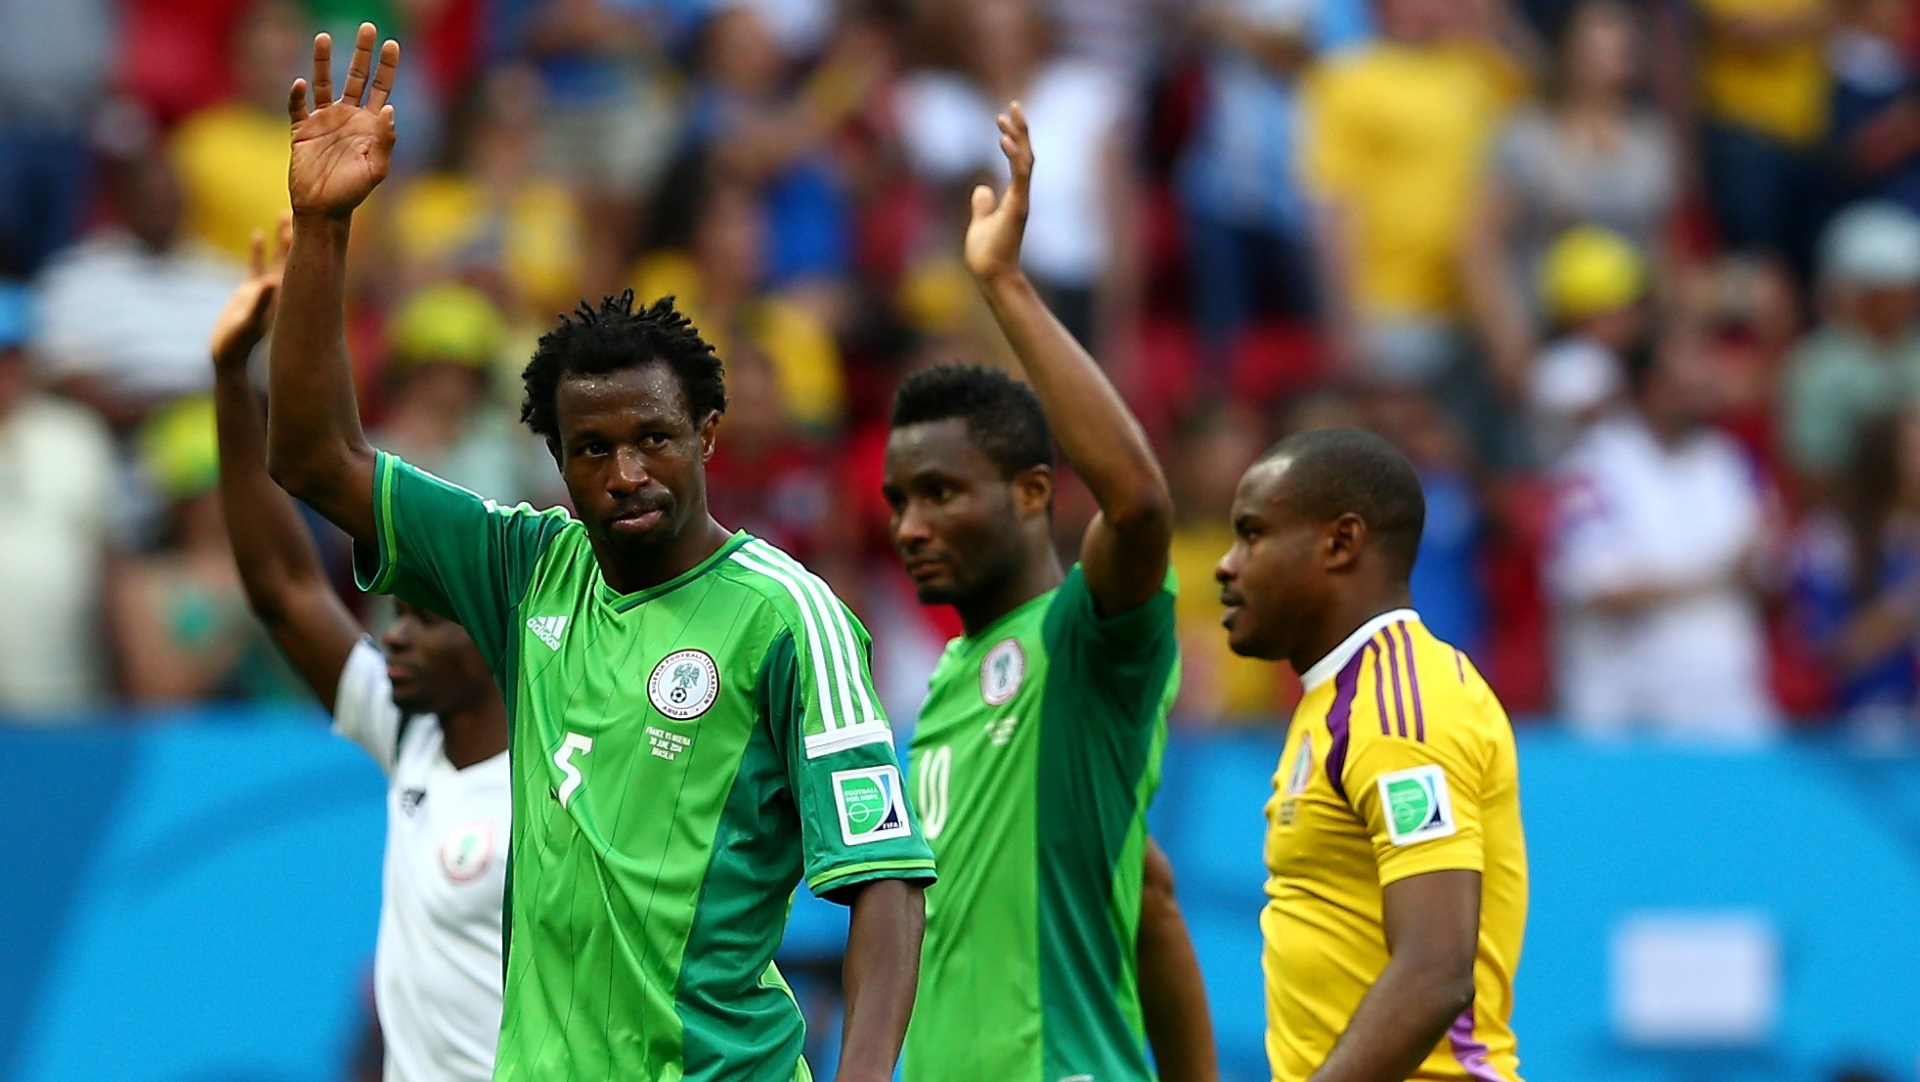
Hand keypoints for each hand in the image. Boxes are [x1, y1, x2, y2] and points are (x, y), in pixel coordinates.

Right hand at [210, 216, 293, 373]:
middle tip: (304, 209)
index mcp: (284, 295)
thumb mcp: (248, 321)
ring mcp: (265, 290)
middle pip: (292, 255)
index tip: (315, 220)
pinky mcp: (249, 292)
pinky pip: (255, 266)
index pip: (299, 262)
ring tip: (284, 215)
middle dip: (296, 233)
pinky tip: (257, 234)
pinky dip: (257, 250)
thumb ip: (259, 303)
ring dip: (280, 238)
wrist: (228, 356)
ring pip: (276, 257)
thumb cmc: (238, 342)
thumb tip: (273, 282)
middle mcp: (279, 290)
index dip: (306, 242)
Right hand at [286, 23, 400, 218]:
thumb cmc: (352, 193)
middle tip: (368, 27)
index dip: (387, 67)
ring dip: (322, 61)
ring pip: (323, 83)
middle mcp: (348, 117)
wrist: (322, 210)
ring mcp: (324, 121)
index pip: (381, 88)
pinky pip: (297, 106)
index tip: (391, 43)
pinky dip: (296, 95)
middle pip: (357, 77)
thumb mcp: (376, 170)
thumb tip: (390, 110)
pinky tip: (300, 84)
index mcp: (369, 125)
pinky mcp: (301, 130)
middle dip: (362, 53)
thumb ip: (385, 140)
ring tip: (323, 37)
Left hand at [963, 102, 1032, 285]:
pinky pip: (1020, 176)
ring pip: (1026, 160)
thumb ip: (983, 205)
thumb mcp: (981, 221)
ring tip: (1008, 115)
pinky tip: (1004, 139)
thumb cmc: (987, 254)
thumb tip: (981, 189)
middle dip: (1020, 129)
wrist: (991, 275)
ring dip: (1018, 136)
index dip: (1014, 137)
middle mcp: (1021, 195)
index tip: (1003, 117)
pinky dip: (1014, 156)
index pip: (1018, 160)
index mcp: (1014, 196)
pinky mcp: (1018, 207)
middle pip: (1026, 154)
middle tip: (1013, 104)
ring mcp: (1021, 200)